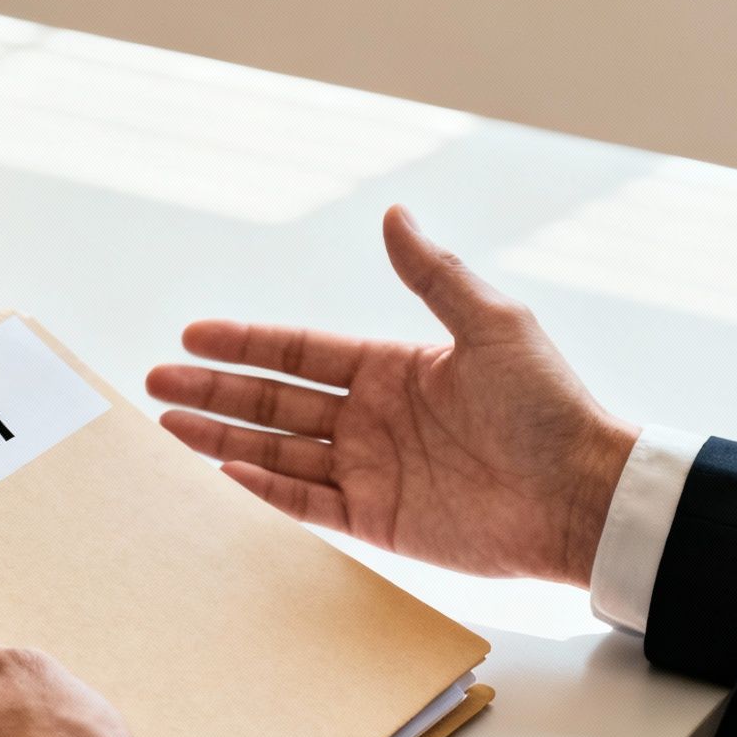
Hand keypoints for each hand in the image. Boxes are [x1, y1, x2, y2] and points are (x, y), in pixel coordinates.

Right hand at [146, 205, 638, 587]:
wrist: (581, 496)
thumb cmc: (549, 406)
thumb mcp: (492, 325)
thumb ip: (434, 274)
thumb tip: (393, 215)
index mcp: (392, 368)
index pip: (299, 352)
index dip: (244, 344)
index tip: (192, 337)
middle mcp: (371, 419)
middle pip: (273, 402)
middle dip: (213, 392)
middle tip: (155, 384)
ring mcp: (369, 471)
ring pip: (276, 452)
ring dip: (221, 440)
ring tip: (166, 428)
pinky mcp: (377, 521)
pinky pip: (305, 506)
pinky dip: (262, 492)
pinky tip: (222, 474)